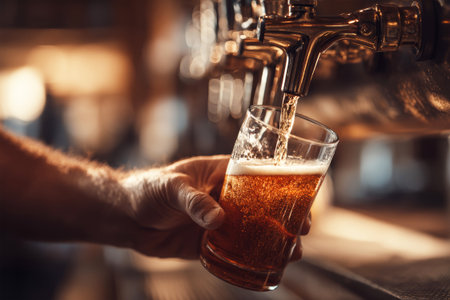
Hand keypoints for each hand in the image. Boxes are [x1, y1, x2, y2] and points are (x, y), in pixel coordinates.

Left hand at [121, 155, 311, 259]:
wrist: (125, 217)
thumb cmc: (147, 189)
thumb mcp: (171, 188)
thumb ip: (193, 200)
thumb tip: (218, 219)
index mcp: (219, 174)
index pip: (257, 176)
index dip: (282, 186)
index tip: (301, 200)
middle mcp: (223, 197)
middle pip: (262, 205)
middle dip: (285, 217)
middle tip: (304, 231)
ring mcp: (217, 220)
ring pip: (252, 229)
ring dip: (273, 239)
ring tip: (293, 252)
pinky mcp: (208, 242)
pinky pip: (234, 249)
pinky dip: (250, 256)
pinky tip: (266, 264)